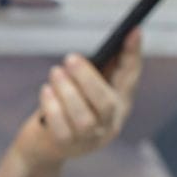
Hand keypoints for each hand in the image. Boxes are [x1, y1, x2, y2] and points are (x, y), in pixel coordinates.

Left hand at [11, 31, 141, 169]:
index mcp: (120, 105)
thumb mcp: (83, 90)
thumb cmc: (66, 109)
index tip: (133, 30)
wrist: (43, 146)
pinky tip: (45, 90)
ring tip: (55, 72)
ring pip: (83, 118)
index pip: (131, 78)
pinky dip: (53, 107)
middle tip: (70, 58)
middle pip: (106, 103)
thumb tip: (107, 43)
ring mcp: (89, 140)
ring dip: (68, 91)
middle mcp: (109, 124)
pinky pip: (61, 129)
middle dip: (87, 78)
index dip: (133, 54)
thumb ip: (94, 72)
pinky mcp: (67, 147)